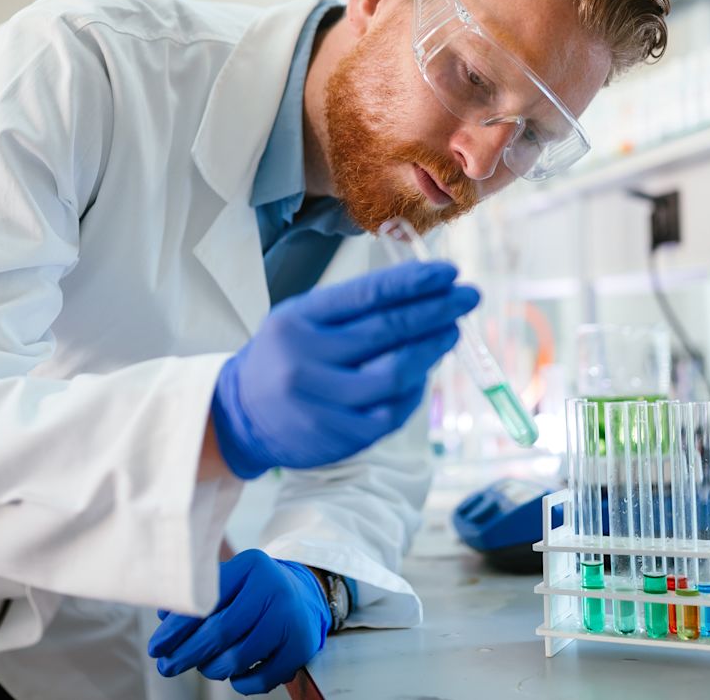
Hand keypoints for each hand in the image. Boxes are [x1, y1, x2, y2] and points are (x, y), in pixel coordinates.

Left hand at [148, 549, 330, 695]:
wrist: (305, 596)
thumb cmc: (253, 591)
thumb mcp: (230, 581)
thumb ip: (197, 596)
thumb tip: (163, 618)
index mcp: (251, 565)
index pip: (206, 600)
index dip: (176, 628)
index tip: (155, 647)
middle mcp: (273, 588)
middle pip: (220, 632)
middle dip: (187, 654)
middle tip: (167, 666)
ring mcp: (290, 618)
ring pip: (238, 658)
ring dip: (213, 669)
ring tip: (205, 667)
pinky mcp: (301, 646)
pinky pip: (262, 678)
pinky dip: (241, 683)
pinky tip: (235, 675)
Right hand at [211, 260, 478, 478]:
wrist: (240, 415)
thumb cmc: (285, 356)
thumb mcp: (303, 318)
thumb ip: (354, 307)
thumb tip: (423, 293)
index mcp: (299, 320)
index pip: (366, 295)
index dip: (413, 283)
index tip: (450, 273)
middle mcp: (306, 359)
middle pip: (386, 331)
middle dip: (436, 311)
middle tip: (468, 297)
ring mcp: (322, 401)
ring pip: (394, 374)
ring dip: (431, 350)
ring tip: (452, 333)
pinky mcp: (337, 436)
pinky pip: (391, 411)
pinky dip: (414, 391)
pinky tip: (424, 374)